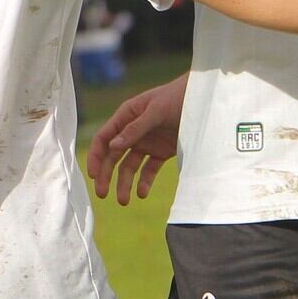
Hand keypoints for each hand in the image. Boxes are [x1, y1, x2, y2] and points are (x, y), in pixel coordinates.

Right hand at [87, 73, 187, 205]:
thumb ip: (135, 129)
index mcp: (126, 116)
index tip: (93, 175)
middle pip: (113, 156)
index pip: (104, 139)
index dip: (96, 157)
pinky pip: (149, 169)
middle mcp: (133, 131)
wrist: (203, 99)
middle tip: (102, 194)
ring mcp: (147, 142)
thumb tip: (113, 147)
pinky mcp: (161, 151)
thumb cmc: (177, 98)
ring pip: (129, 166)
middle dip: (106, 175)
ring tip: (125, 201)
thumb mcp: (156, 111)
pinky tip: (142, 193)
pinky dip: (145, 181)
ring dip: (125, 183)